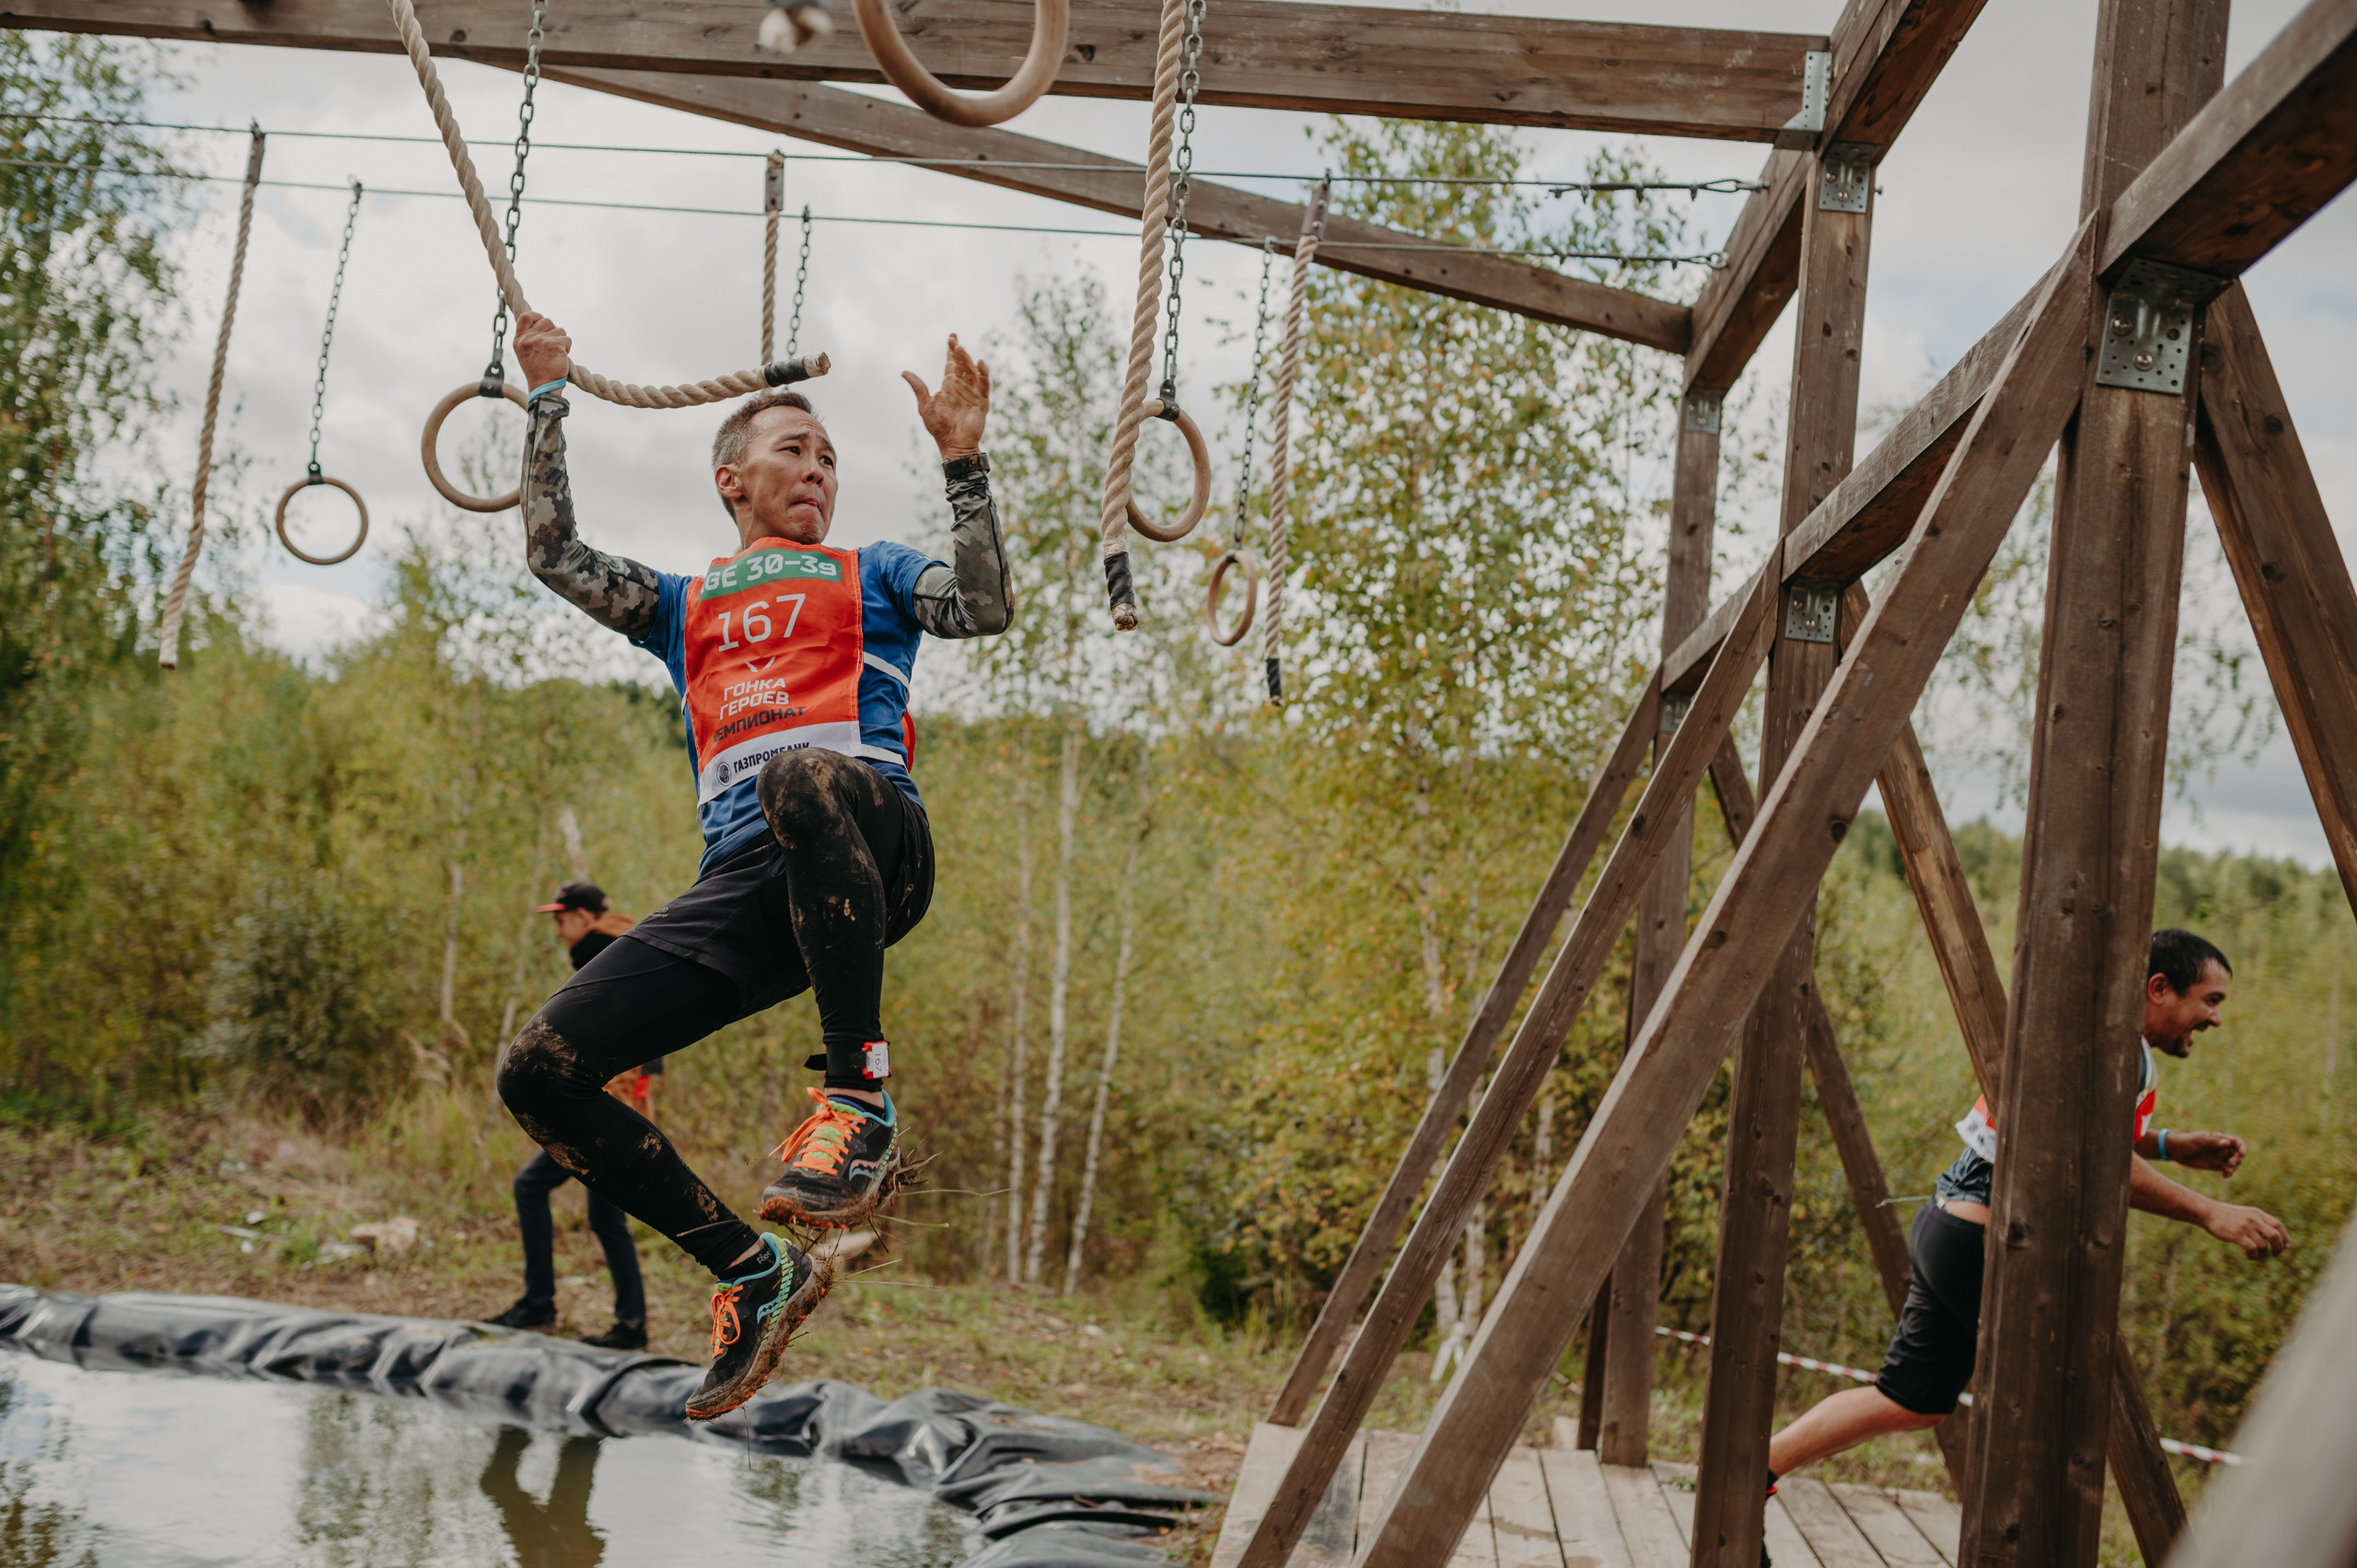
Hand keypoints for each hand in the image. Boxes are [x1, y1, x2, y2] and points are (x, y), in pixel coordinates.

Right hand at [514, 311, 572, 388]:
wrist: (543, 388)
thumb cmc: (537, 372)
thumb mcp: (525, 353)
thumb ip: (529, 338)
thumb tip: (541, 323)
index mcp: (519, 340)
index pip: (526, 316)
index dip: (537, 316)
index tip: (543, 324)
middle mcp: (528, 338)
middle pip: (547, 321)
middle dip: (553, 332)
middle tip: (552, 347)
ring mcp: (541, 340)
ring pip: (559, 330)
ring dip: (561, 341)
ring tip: (556, 354)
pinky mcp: (554, 345)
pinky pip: (567, 339)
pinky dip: (568, 347)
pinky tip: (561, 357)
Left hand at [902, 334, 988, 460]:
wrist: (953, 444)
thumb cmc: (939, 426)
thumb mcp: (925, 404)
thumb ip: (918, 387)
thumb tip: (904, 372)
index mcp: (949, 386)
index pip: (951, 364)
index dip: (951, 351)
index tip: (951, 337)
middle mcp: (962, 387)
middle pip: (961, 364)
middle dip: (958, 351)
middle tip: (954, 339)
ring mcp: (973, 393)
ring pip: (971, 371)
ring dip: (966, 360)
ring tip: (960, 349)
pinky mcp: (982, 402)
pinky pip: (984, 385)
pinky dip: (983, 374)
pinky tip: (979, 364)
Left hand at [2167, 1130, 2247, 1175]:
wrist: (2177, 1151)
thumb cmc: (2187, 1141)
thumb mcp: (2199, 1140)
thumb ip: (2213, 1142)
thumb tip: (2227, 1143)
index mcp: (2220, 1138)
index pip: (2237, 1142)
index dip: (2242, 1147)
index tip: (2242, 1154)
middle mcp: (2222, 1148)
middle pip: (2238, 1154)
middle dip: (2237, 1159)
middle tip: (2230, 1163)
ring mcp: (2220, 1157)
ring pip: (2234, 1163)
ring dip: (2234, 1167)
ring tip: (2227, 1170)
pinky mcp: (2216, 1165)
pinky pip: (2226, 1170)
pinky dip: (2228, 1173)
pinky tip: (2225, 1176)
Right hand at [2205, 1201, 2289, 1259]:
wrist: (2208, 1212)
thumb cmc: (2225, 1215)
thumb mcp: (2245, 1214)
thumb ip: (2257, 1222)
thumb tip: (2271, 1237)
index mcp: (2257, 1213)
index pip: (2278, 1225)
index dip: (2285, 1237)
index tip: (2287, 1246)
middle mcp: (2254, 1219)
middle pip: (2275, 1235)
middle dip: (2279, 1247)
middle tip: (2277, 1254)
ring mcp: (2246, 1227)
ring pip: (2264, 1245)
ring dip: (2263, 1254)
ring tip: (2256, 1255)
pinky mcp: (2237, 1235)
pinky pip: (2252, 1249)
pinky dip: (2254, 1255)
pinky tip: (2249, 1256)